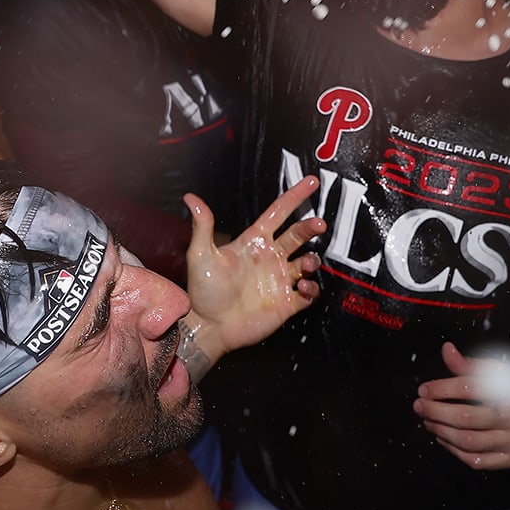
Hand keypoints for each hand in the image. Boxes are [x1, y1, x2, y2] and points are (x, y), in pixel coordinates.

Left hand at [182, 177, 325, 359]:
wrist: (209, 327)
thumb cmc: (203, 291)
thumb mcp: (201, 255)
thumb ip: (202, 226)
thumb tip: (191, 197)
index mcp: (253, 242)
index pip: (279, 213)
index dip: (295, 196)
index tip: (312, 182)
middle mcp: (270, 258)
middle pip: (298, 235)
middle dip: (310, 227)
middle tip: (318, 224)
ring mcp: (280, 280)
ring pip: (307, 262)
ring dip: (311, 259)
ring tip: (305, 263)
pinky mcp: (287, 303)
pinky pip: (309, 293)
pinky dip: (311, 287)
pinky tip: (302, 286)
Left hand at [415, 343, 509, 470]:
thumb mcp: (501, 371)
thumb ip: (471, 364)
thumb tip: (446, 350)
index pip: (470, 389)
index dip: (442, 388)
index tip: (424, 389)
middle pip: (466, 418)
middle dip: (436, 411)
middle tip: (419, 405)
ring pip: (468, 442)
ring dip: (441, 431)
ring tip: (428, 420)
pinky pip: (476, 460)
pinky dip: (454, 450)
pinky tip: (442, 438)